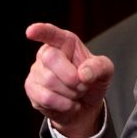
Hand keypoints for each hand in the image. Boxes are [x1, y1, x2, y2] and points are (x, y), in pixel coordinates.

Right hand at [24, 22, 113, 137]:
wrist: (85, 106)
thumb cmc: (93, 81)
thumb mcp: (105, 71)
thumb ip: (99, 67)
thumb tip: (83, 73)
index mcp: (66, 43)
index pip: (52, 34)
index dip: (42, 31)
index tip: (31, 31)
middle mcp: (47, 53)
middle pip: (51, 58)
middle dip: (72, 75)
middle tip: (83, 84)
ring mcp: (36, 71)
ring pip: (50, 81)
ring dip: (71, 92)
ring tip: (76, 92)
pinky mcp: (32, 89)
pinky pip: (46, 98)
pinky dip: (64, 104)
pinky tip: (69, 103)